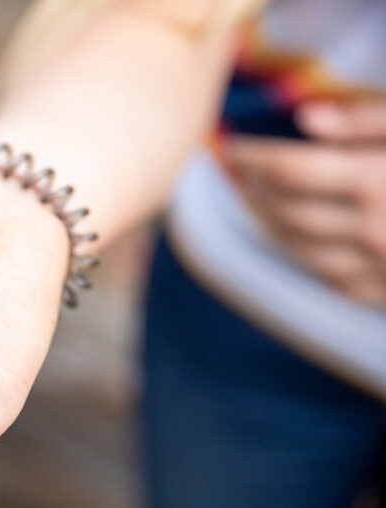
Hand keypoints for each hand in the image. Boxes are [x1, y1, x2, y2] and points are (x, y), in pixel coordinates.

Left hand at [226, 98, 385, 305]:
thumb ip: (367, 120)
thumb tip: (305, 116)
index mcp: (377, 179)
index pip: (289, 168)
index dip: (254, 156)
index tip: (233, 147)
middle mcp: (373, 230)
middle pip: (287, 210)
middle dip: (259, 188)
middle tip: (244, 171)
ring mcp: (379, 269)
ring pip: (300, 248)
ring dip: (272, 222)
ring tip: (260, 199)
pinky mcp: (384, 294)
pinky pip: (328, 275)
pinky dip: (304, 252)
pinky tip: (297, 235)